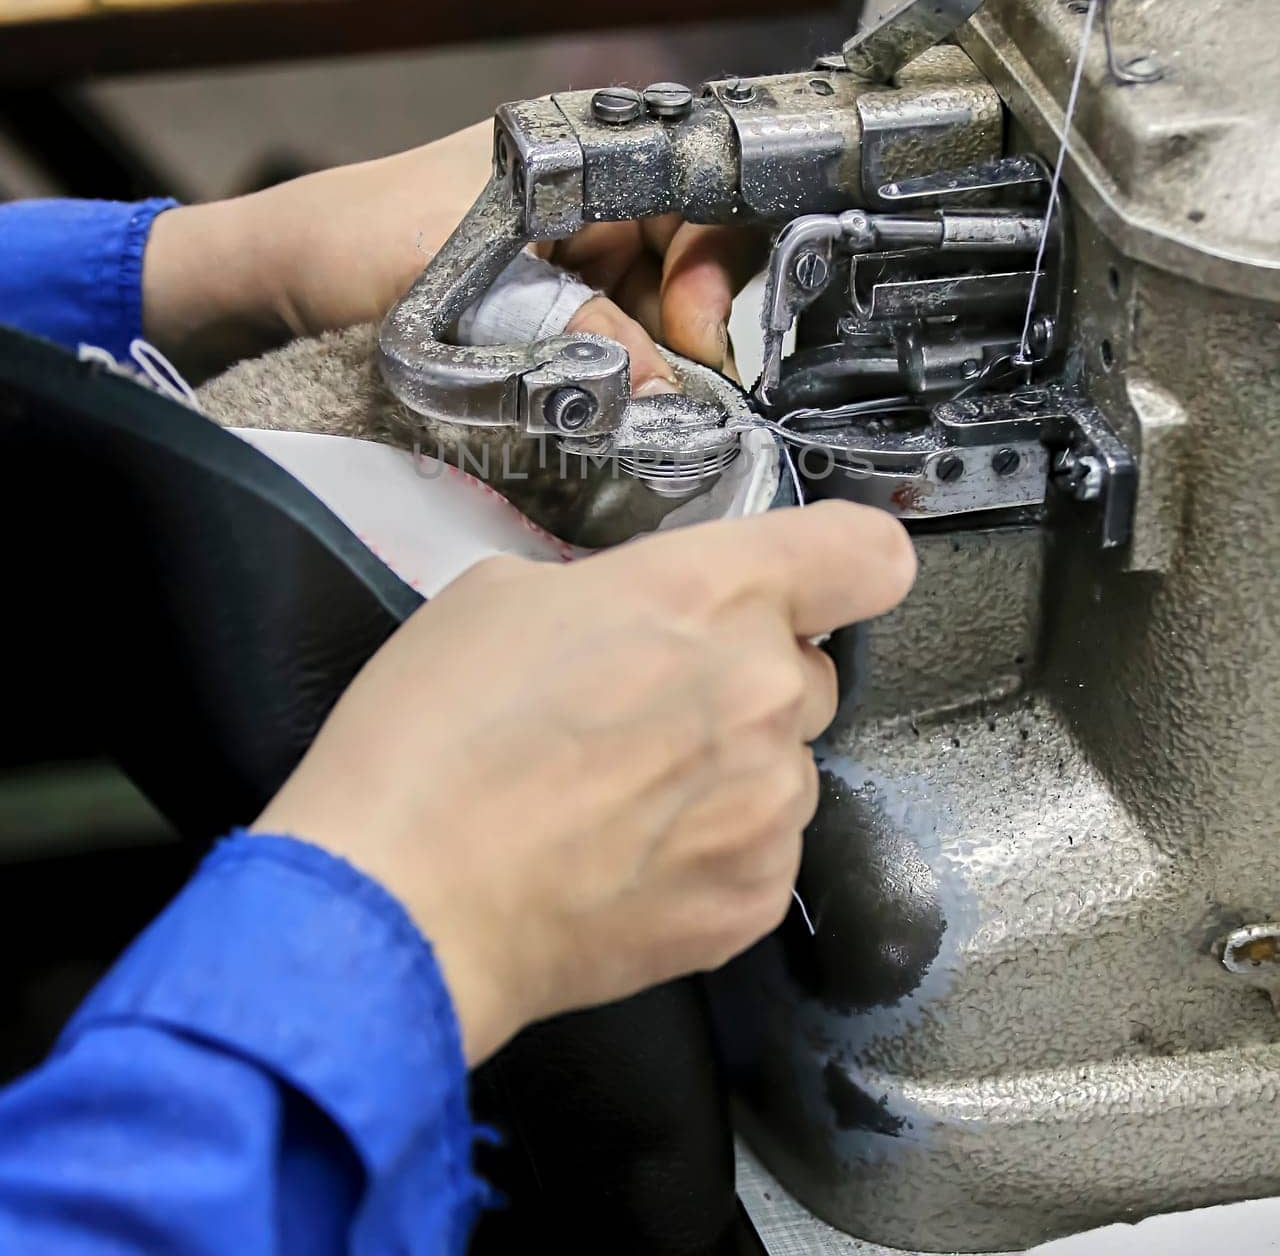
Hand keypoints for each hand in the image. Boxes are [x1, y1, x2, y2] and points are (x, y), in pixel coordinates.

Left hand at [142, 122, 759, 385]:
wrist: (273, 283)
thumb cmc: (351, 237)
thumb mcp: (466, 279)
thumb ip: (572, 326)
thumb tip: (666, 396)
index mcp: (581, 153)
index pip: (700, 189)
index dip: (715, 262)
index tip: (693, 337)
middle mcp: (592, 203)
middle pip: (693, 265)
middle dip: (690, 332)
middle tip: (671, 392)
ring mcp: (573, 263)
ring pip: (660, 321)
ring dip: (655, 372)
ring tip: (625, 410)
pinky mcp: (552, 317)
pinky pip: (616, 353)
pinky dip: (619, 387)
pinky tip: (602, 410)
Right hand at [252, 501, 915, 1063]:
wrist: (402, 900)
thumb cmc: (435, 734)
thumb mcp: (505, 595)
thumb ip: (613, 591)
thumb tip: (640, 620)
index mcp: (714, 592)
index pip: (867, 554)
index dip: (840, 564)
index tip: (808, 585)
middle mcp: (765, 693)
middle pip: (807, 670)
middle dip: (743, 679)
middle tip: (646, 708)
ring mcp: (770, 807)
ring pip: (783, 765)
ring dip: (727, 768)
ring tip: (617, 798)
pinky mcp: (754, 900)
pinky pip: (761, 850)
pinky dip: (711, 850)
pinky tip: (623, 857)